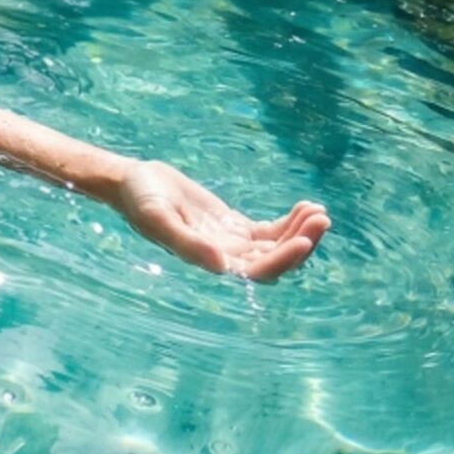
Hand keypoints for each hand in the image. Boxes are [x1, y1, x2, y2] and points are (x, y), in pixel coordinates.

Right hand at [111, 159, 329, 280]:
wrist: (131, 182)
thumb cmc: (139, 200)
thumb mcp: (159, 219)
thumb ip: (188, 244)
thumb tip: (222, 266)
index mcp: (209, 261)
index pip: (257, 271)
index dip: (283, 259)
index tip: (304, 240)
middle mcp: (224, 257)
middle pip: (274, 260)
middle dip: (301, 241)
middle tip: (321, 217)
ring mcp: (231, 242)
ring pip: (276, 245)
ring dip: (300, 230)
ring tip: (318, 209)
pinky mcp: (233, 225)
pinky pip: (270, 230)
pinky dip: (290, 221)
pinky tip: (305, 206)